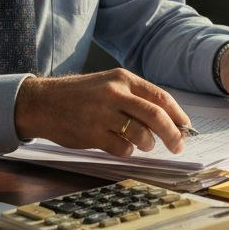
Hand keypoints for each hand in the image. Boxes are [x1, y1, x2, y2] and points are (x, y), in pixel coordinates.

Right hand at [13, 69, 190, 156]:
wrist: (42, 102)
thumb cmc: (79, 96)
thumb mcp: (108, 84)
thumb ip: (134, 97)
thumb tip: (167, 118)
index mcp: (123, 78)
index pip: (160, 97)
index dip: (178, 115)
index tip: (186, 128)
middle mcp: (114, 93)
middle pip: (156, 116)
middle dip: (173, 134)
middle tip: (179, 145)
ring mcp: (102, 114)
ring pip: (141, 134)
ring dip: (148, 144)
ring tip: (145, 144)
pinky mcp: (92, 133)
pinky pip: (122, 148)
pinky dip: (127, 151)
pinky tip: (120, 146)